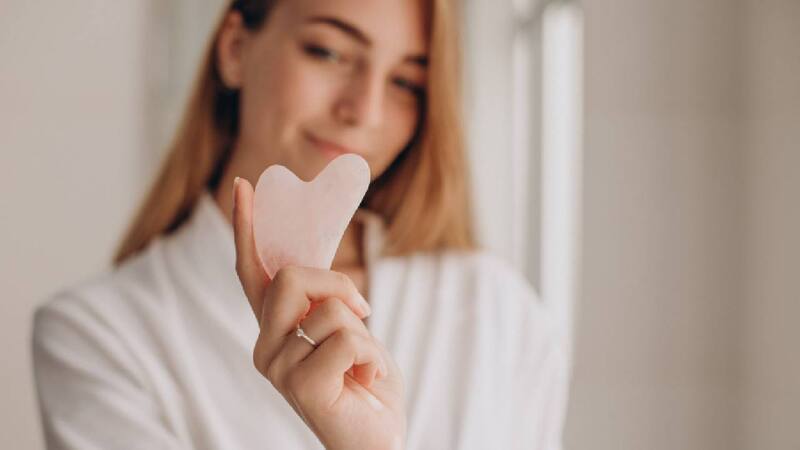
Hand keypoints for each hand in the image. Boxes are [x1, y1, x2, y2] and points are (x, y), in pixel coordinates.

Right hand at [232, 177, 405, 449]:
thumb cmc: (363, 382)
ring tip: (363, 363)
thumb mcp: (346, 329)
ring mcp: (279, 368)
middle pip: (292, 278)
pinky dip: (373, 356)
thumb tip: (319, 273)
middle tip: (363, 311)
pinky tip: (368, 380)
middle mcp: (265, 346)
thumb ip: (324, 302)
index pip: (254, 272)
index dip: (248, 229)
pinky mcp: (302, 388)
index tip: (245, 187)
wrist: (379, 437)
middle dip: (338, 284)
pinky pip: (348, 340)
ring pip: (328, 310)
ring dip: (363, 331)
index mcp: (275, 328)